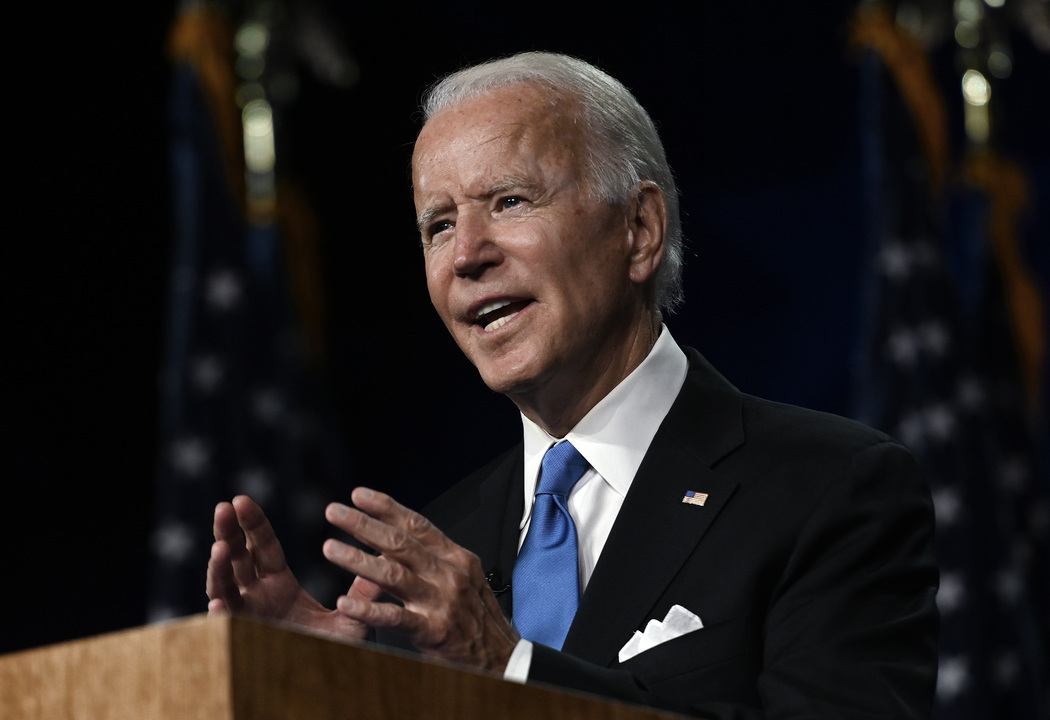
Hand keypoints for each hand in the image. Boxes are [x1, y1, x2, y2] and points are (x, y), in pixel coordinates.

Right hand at [206, 495, 380, 640]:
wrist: (326, 686)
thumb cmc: (332, 651)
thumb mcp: (352, 618)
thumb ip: (364, 591)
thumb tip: (385, 561)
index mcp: (278, 584)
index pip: (264, 547)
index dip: (252, 524)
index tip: (242, 499)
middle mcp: (257, 596)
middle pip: (237, 558)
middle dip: (228, 533)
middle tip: (225, 506)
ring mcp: (247, 617)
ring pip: (224, 587)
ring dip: (219, 569)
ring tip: (219, 549)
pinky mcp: (243, 640)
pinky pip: (228, 628)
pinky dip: (222, 616)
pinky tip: (218, 603)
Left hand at [322, 487, 520, 671]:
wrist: (504, 658)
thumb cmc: (478, 619)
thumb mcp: (462, 578)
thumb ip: (433, 559)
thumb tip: (395, 541)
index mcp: (455, 557)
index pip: (416, 524)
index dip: (386, 507)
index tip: (358, 495)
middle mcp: (449, 573)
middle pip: (400, 542)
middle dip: (363, 524)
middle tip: (335, 512)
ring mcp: (441, 601)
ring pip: (393, 573)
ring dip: (358, 559)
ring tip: (331, 549)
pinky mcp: (433, 630)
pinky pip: (395, 617)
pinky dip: (369, 609)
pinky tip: (346, 603)